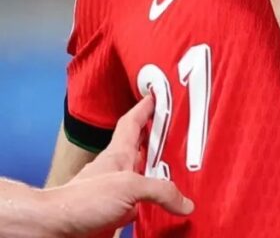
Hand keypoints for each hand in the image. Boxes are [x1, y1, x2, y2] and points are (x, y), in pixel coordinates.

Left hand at [44, 94, 192, 235]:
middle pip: (144, 152)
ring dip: (162, 179)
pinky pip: (142, 209)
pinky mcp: (116, 216)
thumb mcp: (128, 187)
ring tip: (185, 174)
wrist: (54, 230)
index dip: (144, 108)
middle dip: (161, 143)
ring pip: (145, 181)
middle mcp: (119, 173)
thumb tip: (185, 201)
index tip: (157, 96)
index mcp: (118, 155)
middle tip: (182, 135)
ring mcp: (116, 195)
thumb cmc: (79, 201)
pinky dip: (155, 208)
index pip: (133, 123)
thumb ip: (160, 190)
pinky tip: (167, 210)